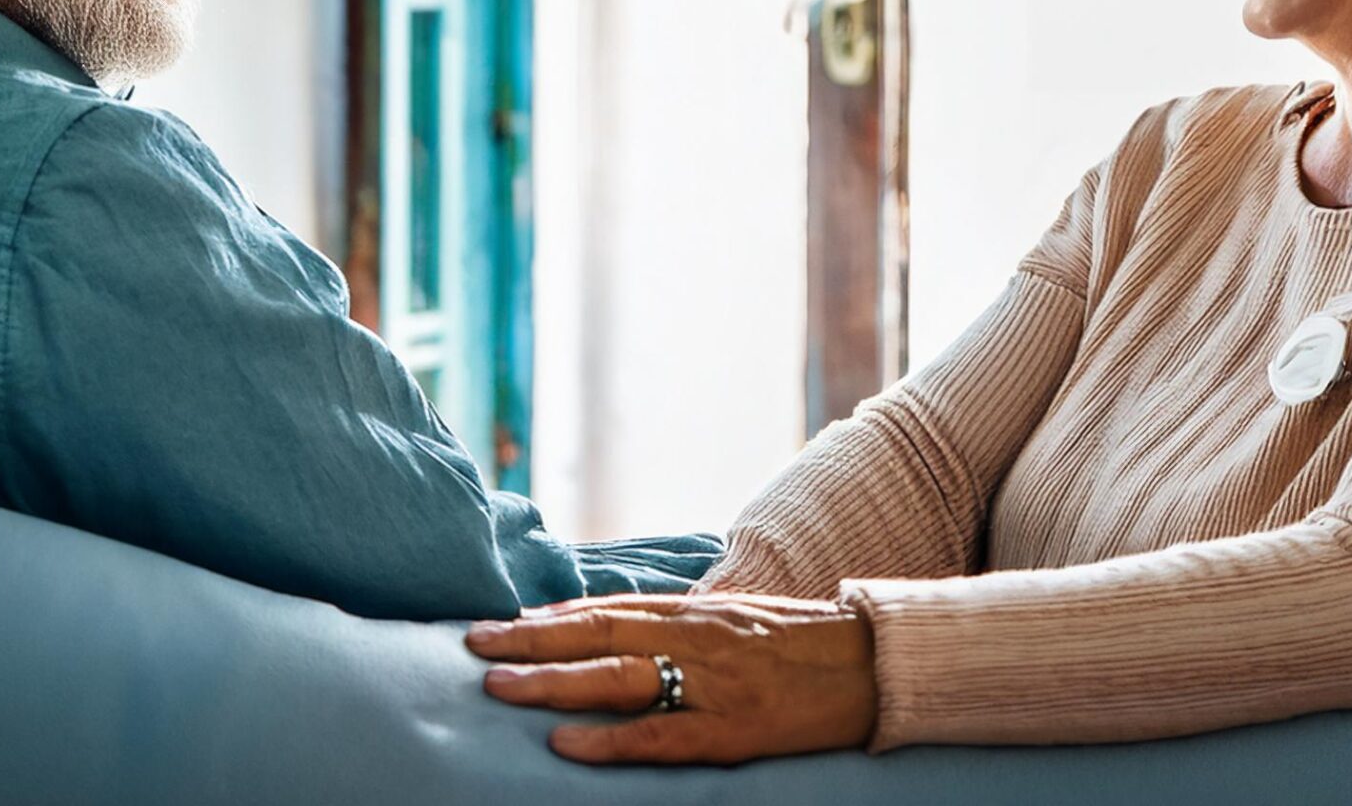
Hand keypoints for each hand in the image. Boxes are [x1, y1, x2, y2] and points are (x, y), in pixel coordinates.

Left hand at [464, 592, 877, 765]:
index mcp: (697, 611)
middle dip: (531, 642)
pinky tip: (565, 743)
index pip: (609, 608)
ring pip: (617, 677)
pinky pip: (659, 735)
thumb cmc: (805, 646)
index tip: (502, 621)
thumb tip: (628, 632)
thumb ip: (685, 626)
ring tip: (500, 686)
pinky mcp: (732, 729)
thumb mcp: (739, 620)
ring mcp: (713, 682)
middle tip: (476, 645)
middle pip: (598, 633)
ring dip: (552, 681)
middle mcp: (696, 637)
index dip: (551, 616)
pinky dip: (609, 740)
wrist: (875, 666)